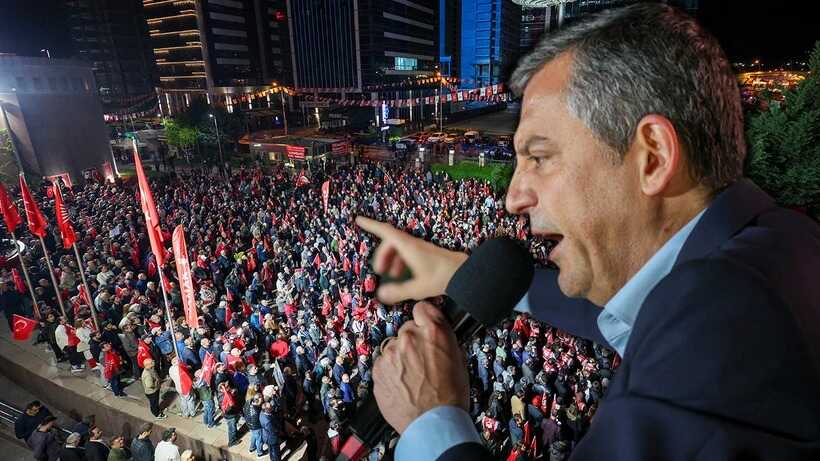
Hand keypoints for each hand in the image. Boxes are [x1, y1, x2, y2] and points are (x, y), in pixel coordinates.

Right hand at [355, 216, 467, 303]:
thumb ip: (398, 291)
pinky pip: (407, 253)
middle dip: (382, 254)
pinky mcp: (426, 254)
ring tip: (392, 276)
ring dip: (392, 259)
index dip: (371, 225)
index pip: (385, 232)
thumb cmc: (442, 277)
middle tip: (379, 270)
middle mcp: (413, 244)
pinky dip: (401, 261)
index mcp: (408, 247)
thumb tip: (380, 294)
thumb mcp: (418, 287)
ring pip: (399, 248)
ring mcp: (420, 248)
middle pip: (390, 242)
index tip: (358, 219)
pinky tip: (405, 276)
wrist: (465, 272)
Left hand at [373, 302, 468, 432]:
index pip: (422, 308)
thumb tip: (437, 333)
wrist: (433, 424)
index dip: (424, 318)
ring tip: (411, 377)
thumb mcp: (458, 360)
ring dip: (400, 357)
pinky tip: (401, 385)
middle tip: (421, 361)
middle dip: (412, 342)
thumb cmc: (451, 395)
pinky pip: (383, 363)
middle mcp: (409, 337)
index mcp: (434, 332)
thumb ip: (444, 339)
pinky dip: (390, 371)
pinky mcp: (378, 369)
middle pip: (407, 329)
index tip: (424, 326)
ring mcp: (391, 353)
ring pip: (394, 347)